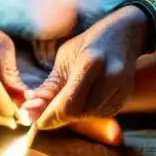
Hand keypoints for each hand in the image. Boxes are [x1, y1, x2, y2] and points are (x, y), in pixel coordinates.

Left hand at [31, 7, 146, 129]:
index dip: (49, 116)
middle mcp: (110, 78)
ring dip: (70, 114)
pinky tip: (80, 98)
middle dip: (57, 115)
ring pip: (87, 116)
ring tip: (61, 99)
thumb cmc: (89, 43)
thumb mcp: (65, 57)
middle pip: (77, 113)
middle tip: (41, 111)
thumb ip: (51, 85)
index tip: (34, 120)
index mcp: (91, 62)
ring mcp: (120, 90)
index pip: (69, 104)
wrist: (124, 36)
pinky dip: (84, 111)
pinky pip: (98, 114)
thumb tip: (31, 108)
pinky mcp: (123, 99)